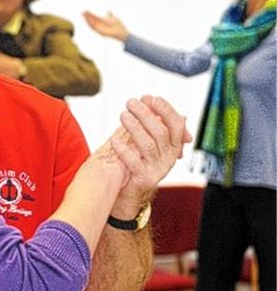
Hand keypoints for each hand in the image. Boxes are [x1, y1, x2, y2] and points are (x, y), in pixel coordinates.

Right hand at [82, 10, 128, 40]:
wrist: (122, 32)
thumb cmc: (119, 26)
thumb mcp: (113, 18)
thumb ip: (110, 15)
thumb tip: (108, 11)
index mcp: (102, 22)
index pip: (94, 17)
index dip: (90, 14)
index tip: (86, 10)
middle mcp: (100, 26)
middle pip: (92, 20)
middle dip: (87, 16)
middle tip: (83, 12)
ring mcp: (100, 29)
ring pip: (91, 24)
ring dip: (87, 20)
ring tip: (84, 15)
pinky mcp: (100, 32)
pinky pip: (94, 28)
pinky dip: (91, 25)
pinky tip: (88, 20)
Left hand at [109, 96, 191, 217]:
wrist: (130, 192)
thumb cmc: (137, 160)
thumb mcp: (146, 140)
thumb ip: (150, 122)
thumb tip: (148, 98)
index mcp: (173, 146)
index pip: (176, 124)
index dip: (166, 110)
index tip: (151, 98)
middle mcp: (169, 157)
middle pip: (161, 131)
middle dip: (146, 115)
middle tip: (130, 102)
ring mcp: (158, 169)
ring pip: (148, 145)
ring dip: (135, 128)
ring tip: (122, 115)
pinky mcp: (144, 179)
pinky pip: (134, 162)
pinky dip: (124, 150)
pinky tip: (114, 139)